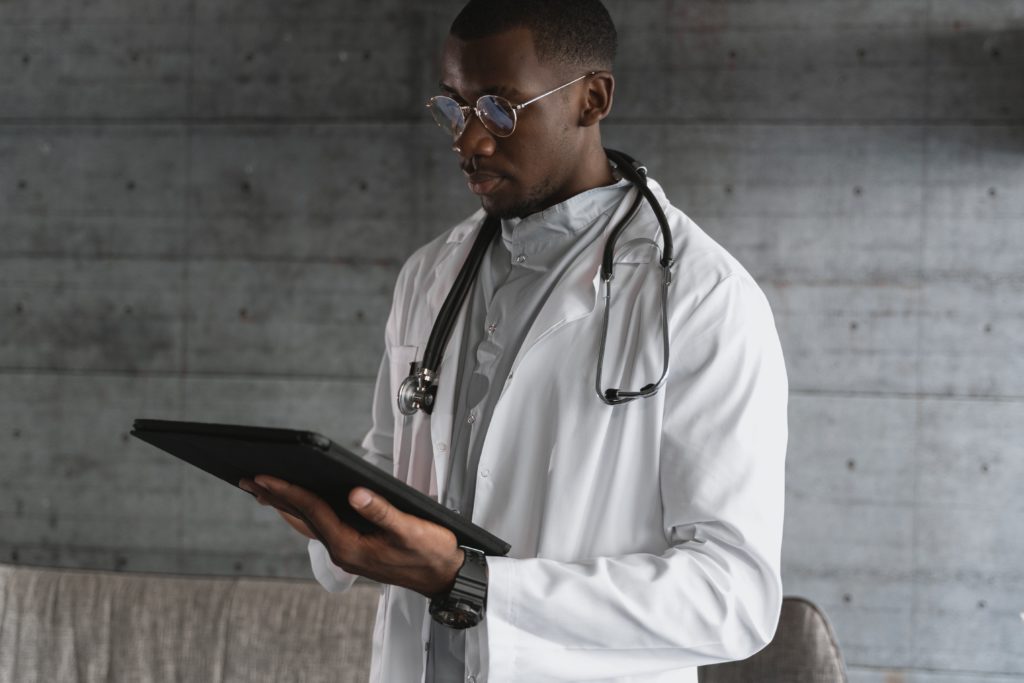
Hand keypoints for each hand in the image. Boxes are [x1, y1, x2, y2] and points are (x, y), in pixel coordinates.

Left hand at [239, 476, 463, 597]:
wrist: (443, 576)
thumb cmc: (431, 552)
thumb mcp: (409, 529)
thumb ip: (382, 511)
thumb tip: (355, 493)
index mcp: (351, 546)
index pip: (313, 511)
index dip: (289, 491)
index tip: (265, 476)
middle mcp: (343, 551)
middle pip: (302, 518)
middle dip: (275, 498)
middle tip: (248, 480)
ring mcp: (347, 551)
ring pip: (309, 524)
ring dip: (286, 506)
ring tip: (265, 491)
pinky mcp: (354, 549)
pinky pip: (321, 528)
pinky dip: (306, 513)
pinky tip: (302, 506)